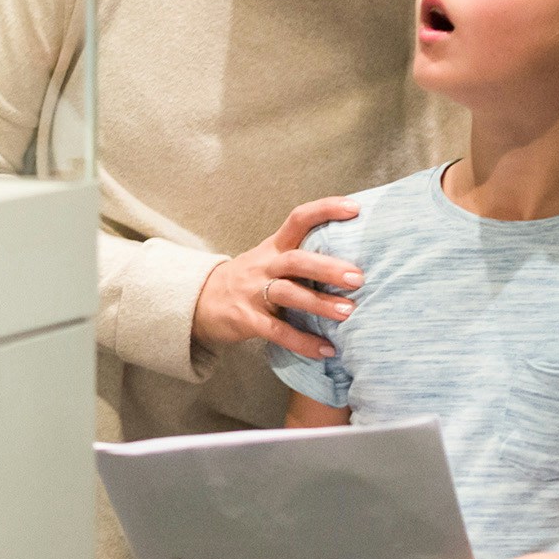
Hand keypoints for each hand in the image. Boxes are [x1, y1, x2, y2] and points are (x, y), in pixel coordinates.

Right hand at [192, 198, 364, 360]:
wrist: (200, 301)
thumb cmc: (249, 280)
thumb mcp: (269, 260)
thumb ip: (301, 258)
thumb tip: (352, 262)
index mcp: (273, 247)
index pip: (299, 219)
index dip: (325, 210)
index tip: (355, 208)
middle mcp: (264, 266)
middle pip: (296, 260)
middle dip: (328, 268)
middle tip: (358, 278)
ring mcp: (253, 293)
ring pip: (287, 294)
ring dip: (319, 304)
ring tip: (348, 313)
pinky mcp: (247, 320)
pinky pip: (278, 331)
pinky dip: (303, 342)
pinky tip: (326, 350)